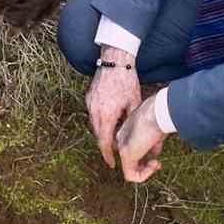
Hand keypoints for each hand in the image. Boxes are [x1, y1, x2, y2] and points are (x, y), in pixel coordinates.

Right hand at [85, 47, 141, 168]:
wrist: (115, 59)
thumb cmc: (127, 80)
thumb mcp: (134, 103)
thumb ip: (131, 122)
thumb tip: (133, 137)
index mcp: (107, 114)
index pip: (104, 141)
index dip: (108, 155)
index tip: (112, 164)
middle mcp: (95, 110)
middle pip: (98, 135)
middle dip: (105, 146)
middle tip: (114, 155)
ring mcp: (90, 103)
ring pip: (94, 125)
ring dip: (103, 133)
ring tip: (113, 138)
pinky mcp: (89, 97)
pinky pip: (93, 115)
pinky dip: (100, 121)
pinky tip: (109, 121)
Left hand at [115, 97, 166, 182]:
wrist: (157, 112)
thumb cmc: (159, 118)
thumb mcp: (156, 133)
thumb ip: (153, 145)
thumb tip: (154, 156)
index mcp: (127, 131)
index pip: (134, 149)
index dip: (146, 157)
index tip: (157, 158)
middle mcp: (122, 139)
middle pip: (131, 160)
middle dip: (145, 166)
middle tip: (158, 164)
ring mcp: (123, 146)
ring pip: (130, 170)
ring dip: (145, 172)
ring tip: (156, 164)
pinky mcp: (126, 154)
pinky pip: (130, 175)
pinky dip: (143, 176)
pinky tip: (153, 166)